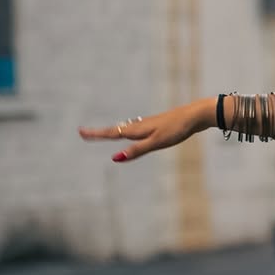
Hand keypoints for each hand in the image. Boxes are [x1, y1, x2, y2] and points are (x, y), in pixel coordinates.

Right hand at [79, 100, 208, 161]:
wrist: (195, 115)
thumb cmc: (176, 129)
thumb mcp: (156, 143)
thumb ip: (137, 150)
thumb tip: (116, 158)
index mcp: (137, 130)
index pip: (111, 134)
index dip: (96, 134)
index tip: (80, 132)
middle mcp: (140, 125)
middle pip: (116, 130)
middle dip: (100, 133)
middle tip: (85, 133)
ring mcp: (149, 124)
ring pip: (126, 129)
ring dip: (113, 131)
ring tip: (103, 134)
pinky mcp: (158, 125)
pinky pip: (137, 129)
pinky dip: (128, 131)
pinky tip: (133, 131)